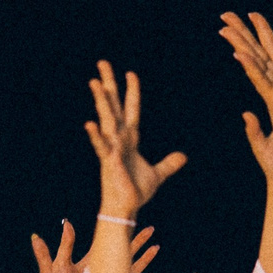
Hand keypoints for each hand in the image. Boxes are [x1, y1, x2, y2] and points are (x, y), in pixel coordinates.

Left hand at [31, 221, 158, 272]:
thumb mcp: (55, 267)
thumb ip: (59, 246)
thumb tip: (66, 223)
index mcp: (92, 266)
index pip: (110, 247)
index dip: (120, 235)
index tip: (130, 222)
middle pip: (124, 256)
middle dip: (138, 243)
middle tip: (151, 229)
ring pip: (130, 271)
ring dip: (143, 260)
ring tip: (156, 248)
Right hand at [84, 63, 186, 216]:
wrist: (126, 209)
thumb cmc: (136, 191)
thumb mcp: (157, 174)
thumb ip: (169, 163)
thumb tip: (183, 156)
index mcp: (130, 139)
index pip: (131, 109)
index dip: (132, 92)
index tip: (130, 73)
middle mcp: (119, 139)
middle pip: (114, 106)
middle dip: (109, 84)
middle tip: (102, 63)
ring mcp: (112, 148)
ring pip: (107, 119)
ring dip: (101, 101)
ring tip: (95, 82)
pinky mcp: (108, 162)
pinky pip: (101, 147)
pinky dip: (96, 136)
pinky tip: (90, 124)